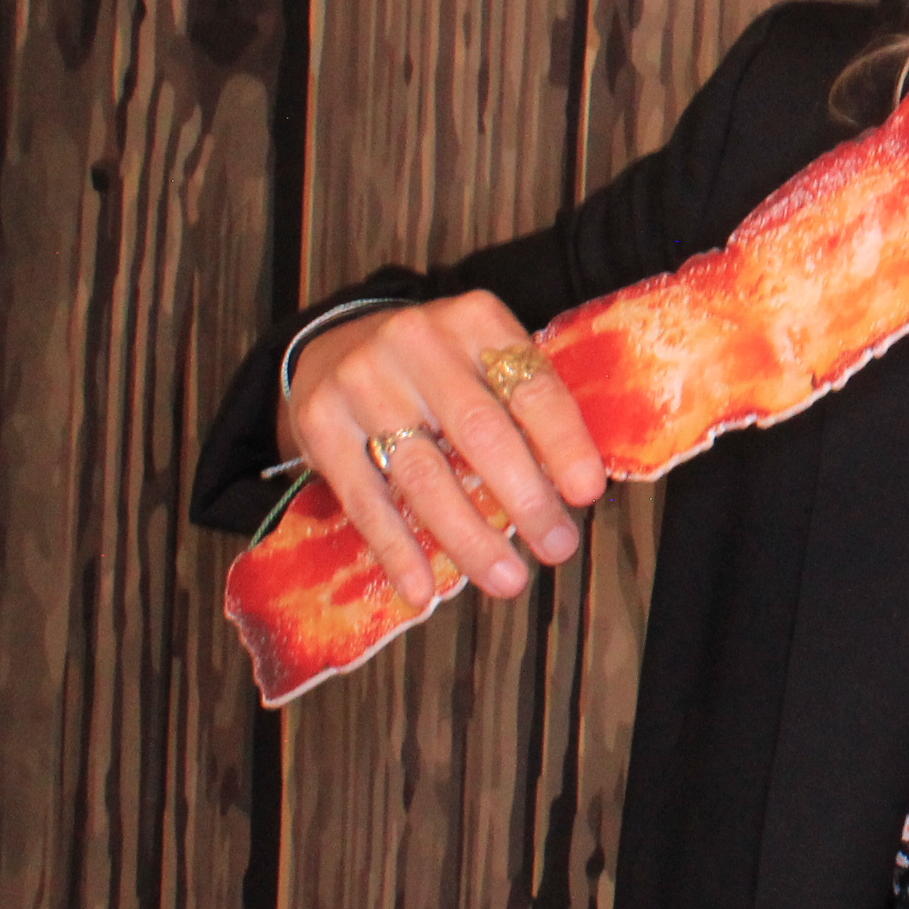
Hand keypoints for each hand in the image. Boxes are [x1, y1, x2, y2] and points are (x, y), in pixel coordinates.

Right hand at [280, 291, 608, 607]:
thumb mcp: (484, 358)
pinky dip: (397, 550)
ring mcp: (363, 383)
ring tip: (507, 579)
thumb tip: (576, 486)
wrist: (337, 346)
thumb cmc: (439, 365)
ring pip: (423, 475)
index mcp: (475, 320)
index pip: (531, 386)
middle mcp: (417, 343)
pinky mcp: (321, 425)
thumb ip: (524, 405)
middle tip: (558, 547)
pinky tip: (421, 589)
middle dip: (525, 499)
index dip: (564, 442)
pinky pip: (365, 500)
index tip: (587, 493)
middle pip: (480, 432)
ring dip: (469, 537)